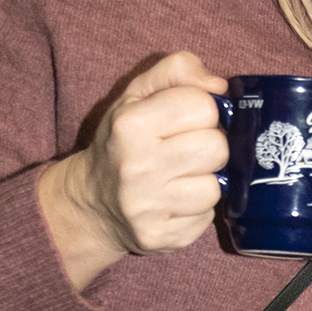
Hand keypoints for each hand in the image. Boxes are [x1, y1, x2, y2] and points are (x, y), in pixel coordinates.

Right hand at [39, 53, 228, 290]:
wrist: (92, 202)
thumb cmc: (122, 141)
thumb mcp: (137, 95)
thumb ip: (176, 71)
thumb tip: (219, 84)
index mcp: (130, 126)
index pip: (204, 106)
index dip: (201, 111)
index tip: (184, 121)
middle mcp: (136, 168)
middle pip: (217, 147)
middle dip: (208, 145)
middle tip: (186, 150)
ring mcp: (148, 208)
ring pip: (216, 187)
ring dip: (205, 180)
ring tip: (180, 177)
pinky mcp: (162, 238)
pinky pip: (207, 218)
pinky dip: (197, 209)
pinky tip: (175, 201)